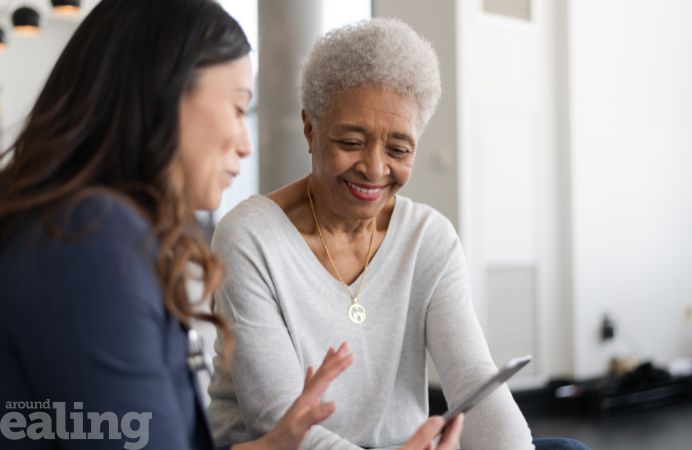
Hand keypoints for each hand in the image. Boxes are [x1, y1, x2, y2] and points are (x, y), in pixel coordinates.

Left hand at [233, 342, 353, 449]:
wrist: (271, 446)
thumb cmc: (285, 439)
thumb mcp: (300, 428)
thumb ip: (315, 415)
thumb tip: (334, 403)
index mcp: (307, 399)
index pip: (326, 377)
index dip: (338, 366)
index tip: (351, 355)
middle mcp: (305, 396)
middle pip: (322, 372)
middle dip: (335, 358)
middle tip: (346, 345)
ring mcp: (303, 400)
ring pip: (317, 375)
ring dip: (326, 363)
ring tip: (333, 350)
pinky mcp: (302, 405)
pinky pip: (308, 384)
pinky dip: (312, 375)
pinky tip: (311, 368)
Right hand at [398, 414, 463, 449]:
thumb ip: (421, 436)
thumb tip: (437, 421)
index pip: (449, 446)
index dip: (455, 430)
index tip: (459, 416)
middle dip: (451, 435)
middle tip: (455, 418)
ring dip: (441, 442)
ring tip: (443, 427)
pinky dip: (430, 449)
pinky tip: (429, 443)